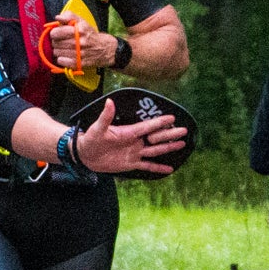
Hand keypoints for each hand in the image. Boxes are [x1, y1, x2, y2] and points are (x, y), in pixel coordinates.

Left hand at [48, 18, 118, 70]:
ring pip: (57, 52)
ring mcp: (79, 54)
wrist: (105, 48)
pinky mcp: (79, 63)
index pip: (56, 32)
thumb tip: (58, 18)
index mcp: (79, 30)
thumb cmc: (90, 34)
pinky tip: (66, 56)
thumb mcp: (82, 21)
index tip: (56, 33)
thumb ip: (69, 16)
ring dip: (58, 50)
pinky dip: (61, 59)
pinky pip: (62, 61)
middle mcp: (79, 42)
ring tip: (65, 48)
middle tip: (61, 41)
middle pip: (55, 43)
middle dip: (56, 42)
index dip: (54, 33)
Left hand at [73, 98, 188, 175]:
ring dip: (168, 147)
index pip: (147, 126)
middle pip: (156, 137)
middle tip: (183, 130)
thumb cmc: (90, 139)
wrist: (84, 155)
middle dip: (169, 134)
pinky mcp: (131, 164)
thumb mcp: (97, 128)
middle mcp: (134, 141)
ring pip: (155, 150)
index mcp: (128, 132)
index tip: (172, 117)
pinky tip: (170, 168)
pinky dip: (158, 167)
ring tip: (181, 144)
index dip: (159, 122)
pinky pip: (147, 165)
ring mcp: (134, 153)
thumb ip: (105, 116)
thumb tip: (109, 101)